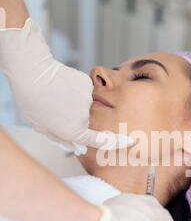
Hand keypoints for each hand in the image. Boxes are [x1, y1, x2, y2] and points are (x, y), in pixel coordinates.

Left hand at [0, 17, 132, 153]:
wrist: (32, 72)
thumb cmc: (31, 101)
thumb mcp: (42, 127)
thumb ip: (61, 139)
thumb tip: (79, 148)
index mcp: (73, 131)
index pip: (99, 141)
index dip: (116, 142)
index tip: (129, 141)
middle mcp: (84, 118)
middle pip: (86, 120)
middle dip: (74, 116)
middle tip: (54, 106)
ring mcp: (87, 100)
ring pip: (84, 104)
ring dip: (72, 101)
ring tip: (54, 93)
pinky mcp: (87, 84)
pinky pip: (84, 90)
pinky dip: (74, 88)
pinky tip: (61, 84)